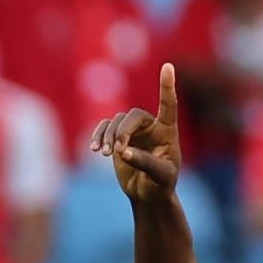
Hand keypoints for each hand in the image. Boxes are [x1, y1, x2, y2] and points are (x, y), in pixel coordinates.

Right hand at [91, 62, 181, 203]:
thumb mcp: (160, 177)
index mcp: (167, 131)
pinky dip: (98, 135)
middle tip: (118, 150)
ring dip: (108, 136)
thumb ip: (145, 163)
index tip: (168, 66)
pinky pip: (105, 127)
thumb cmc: (161, 186)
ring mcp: (133, 130)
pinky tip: (94, 149)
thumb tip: (122, 151)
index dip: (167, 86)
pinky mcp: (117, 136)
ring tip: (104, 154)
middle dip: (123, 131)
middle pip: (134, 116)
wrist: (148, 195)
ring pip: (117, 121)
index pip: (168, 105)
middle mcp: (151, 125)